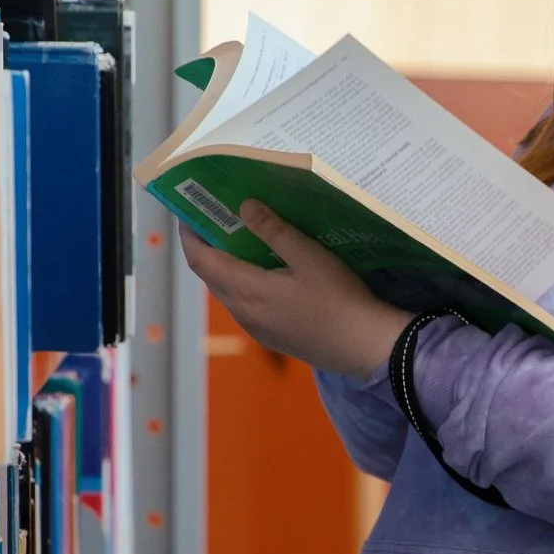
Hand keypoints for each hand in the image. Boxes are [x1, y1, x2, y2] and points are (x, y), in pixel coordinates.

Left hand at [178, 204, 412, 378]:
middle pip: (209, 276)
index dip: (189, 235)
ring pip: (226, 291)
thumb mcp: (309, 257)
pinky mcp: (270, 336)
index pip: (201, 260)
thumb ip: (274, 231)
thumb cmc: (340, 299)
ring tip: (237, 239)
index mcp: (247, 290)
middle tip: (214, 218)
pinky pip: (243, 304)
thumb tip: (244, 206)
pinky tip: (261, 270)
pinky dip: (240, 282)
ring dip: (223, 266)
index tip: (188, 212)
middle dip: (205, 247)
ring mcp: (255, 328)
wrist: (364, 347)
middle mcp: (243, 312)